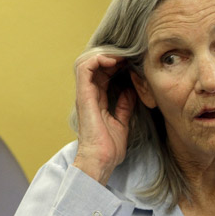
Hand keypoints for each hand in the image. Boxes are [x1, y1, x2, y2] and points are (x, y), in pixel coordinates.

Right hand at [72, 54, 135, 184]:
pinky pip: (84, 69)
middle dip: (110, 56)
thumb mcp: (122, 122)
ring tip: (119, 57)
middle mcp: (88, 95)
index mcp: (96, 101)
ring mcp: (84, 94)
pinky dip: (97, 59)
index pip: (102, 74)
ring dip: (103, 55)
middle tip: (127, 56)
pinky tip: (113, 61)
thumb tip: (130, 90)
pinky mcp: (84, 96)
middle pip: (94, 65)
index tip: (131, 62)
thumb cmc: (109, 148)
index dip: (115, 64)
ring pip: (86, 62)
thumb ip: (124, 105)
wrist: (101, 160)